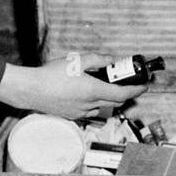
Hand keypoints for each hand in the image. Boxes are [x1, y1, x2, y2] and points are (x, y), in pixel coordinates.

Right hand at [0, 53, 146, 119]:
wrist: (31, 90)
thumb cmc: (51, 74)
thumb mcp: (77, 60)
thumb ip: (98, 59)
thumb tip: (111, 60)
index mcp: (93, 91)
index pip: (123, 94)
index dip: (136, 91)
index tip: (144, 86)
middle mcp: (89, 105)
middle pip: (115, 103)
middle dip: (125, 94)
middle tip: (127, 84)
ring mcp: (80, 113)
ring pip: (103, 109)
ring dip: (109, 100)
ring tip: (106, 88)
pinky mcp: (71, 116)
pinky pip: (90, 113)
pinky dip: (96, 105)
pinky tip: (88, 95)